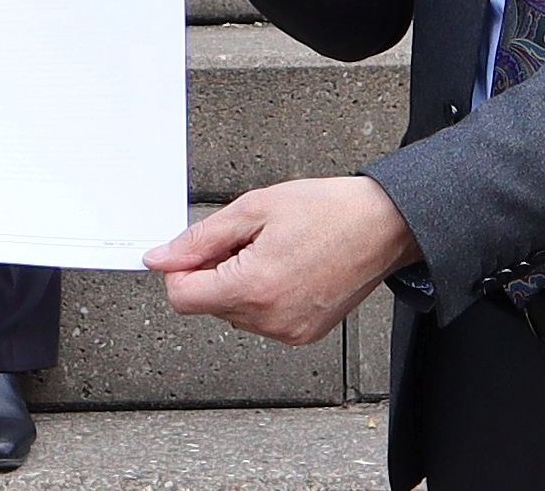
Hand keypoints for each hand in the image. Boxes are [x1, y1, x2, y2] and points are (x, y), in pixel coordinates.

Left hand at [149, 175, 417, 345]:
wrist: (383, 226)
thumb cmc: (328, 211)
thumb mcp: (253, 209)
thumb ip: (199, 239)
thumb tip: (160, 258)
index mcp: (253, 287)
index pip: (181, 297)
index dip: (181, 268)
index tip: (198, 248)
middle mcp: (270, 319)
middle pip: (208, 304)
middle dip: (216, 271)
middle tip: (251, 240)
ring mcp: (289, 331)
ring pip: (233, 312)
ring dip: (240, 283)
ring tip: (275, 252)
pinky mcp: (303, 335)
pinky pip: (261, 319)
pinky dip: (263, 296)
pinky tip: (288, 269)